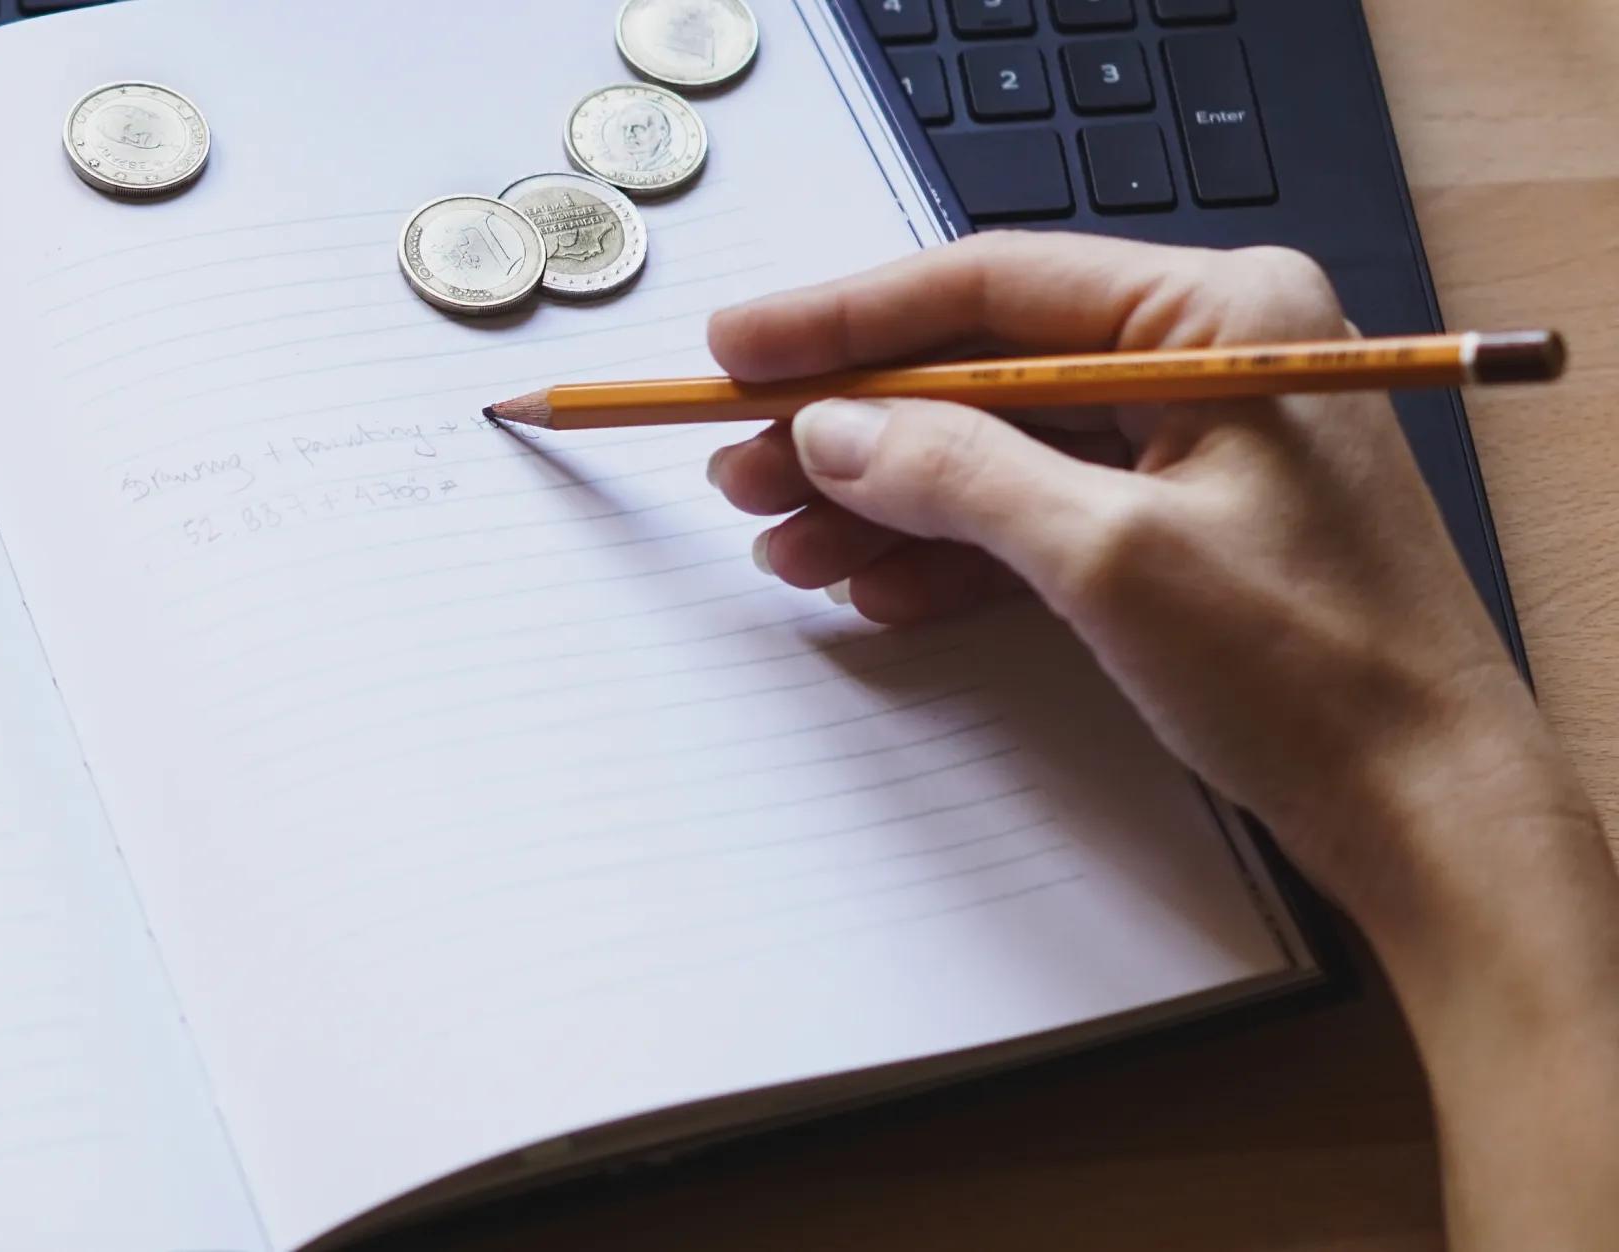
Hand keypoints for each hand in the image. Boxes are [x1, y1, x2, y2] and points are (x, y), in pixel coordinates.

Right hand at [705, 232, 1618, 1249]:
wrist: (1430, 815)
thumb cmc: (1320, 675)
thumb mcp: (1109, 559)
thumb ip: (959, 474)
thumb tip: (834, 431)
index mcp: (1223, 317)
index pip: (990, 287)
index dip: (845, 320)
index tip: (737, 350)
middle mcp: (1213, 359)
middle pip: (980, 369)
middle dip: (853, 426)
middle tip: (737, 463)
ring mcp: (1197, 448)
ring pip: (993, 450)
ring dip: (882, 499)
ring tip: (781, 542)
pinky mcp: (1181, 531)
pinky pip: (1031, 517)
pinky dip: (945, 550)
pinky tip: (865, 583)